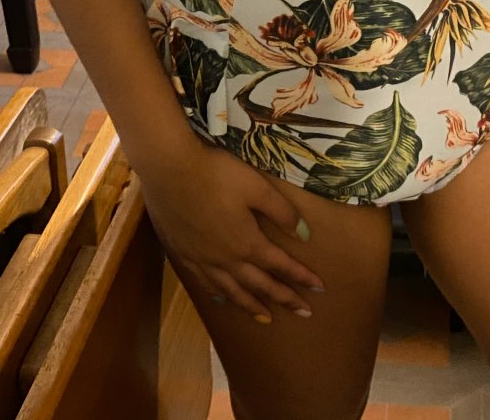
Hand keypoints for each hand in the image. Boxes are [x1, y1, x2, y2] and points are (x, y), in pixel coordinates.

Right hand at [139, 134, 324, 323]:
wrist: (170, 170)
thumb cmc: (217, 173)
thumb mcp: (257, 187)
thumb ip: (282, 212)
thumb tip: (304, 236)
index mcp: (248, 243)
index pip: (281, 266)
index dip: (301, 278)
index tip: (319, 290)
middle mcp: (226, 259)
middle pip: (260, 285)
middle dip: (284, 298)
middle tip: (304, 313)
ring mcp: (202, 260)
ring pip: (232, 291)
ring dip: (252, 305)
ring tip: (266, 318)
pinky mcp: (183, 254)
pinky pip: (205, 284)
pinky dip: (219, 295)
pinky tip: (222, 298)